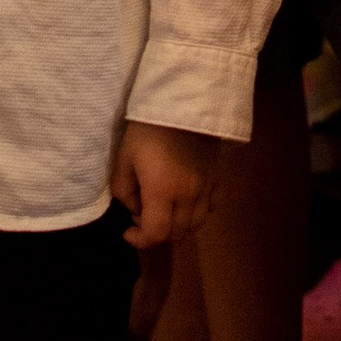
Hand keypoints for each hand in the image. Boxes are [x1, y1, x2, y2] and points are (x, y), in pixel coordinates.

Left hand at [112, 121, 220, 246]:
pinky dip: (196, 212)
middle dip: (156, 233)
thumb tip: (134, 208)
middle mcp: (189, 195)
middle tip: (141, 217)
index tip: (127, 230)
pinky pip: (210, 207)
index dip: (140, 240)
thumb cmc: (147, 128)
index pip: (156, 234)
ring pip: (196, 225)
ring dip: (177, 226)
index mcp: (163, 191)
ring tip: (163, 210)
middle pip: (177, 234)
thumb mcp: (124, 157)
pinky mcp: (217, 177)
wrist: (182, 100)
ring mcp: (207, 188)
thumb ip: (124, 190)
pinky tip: (185, 199)